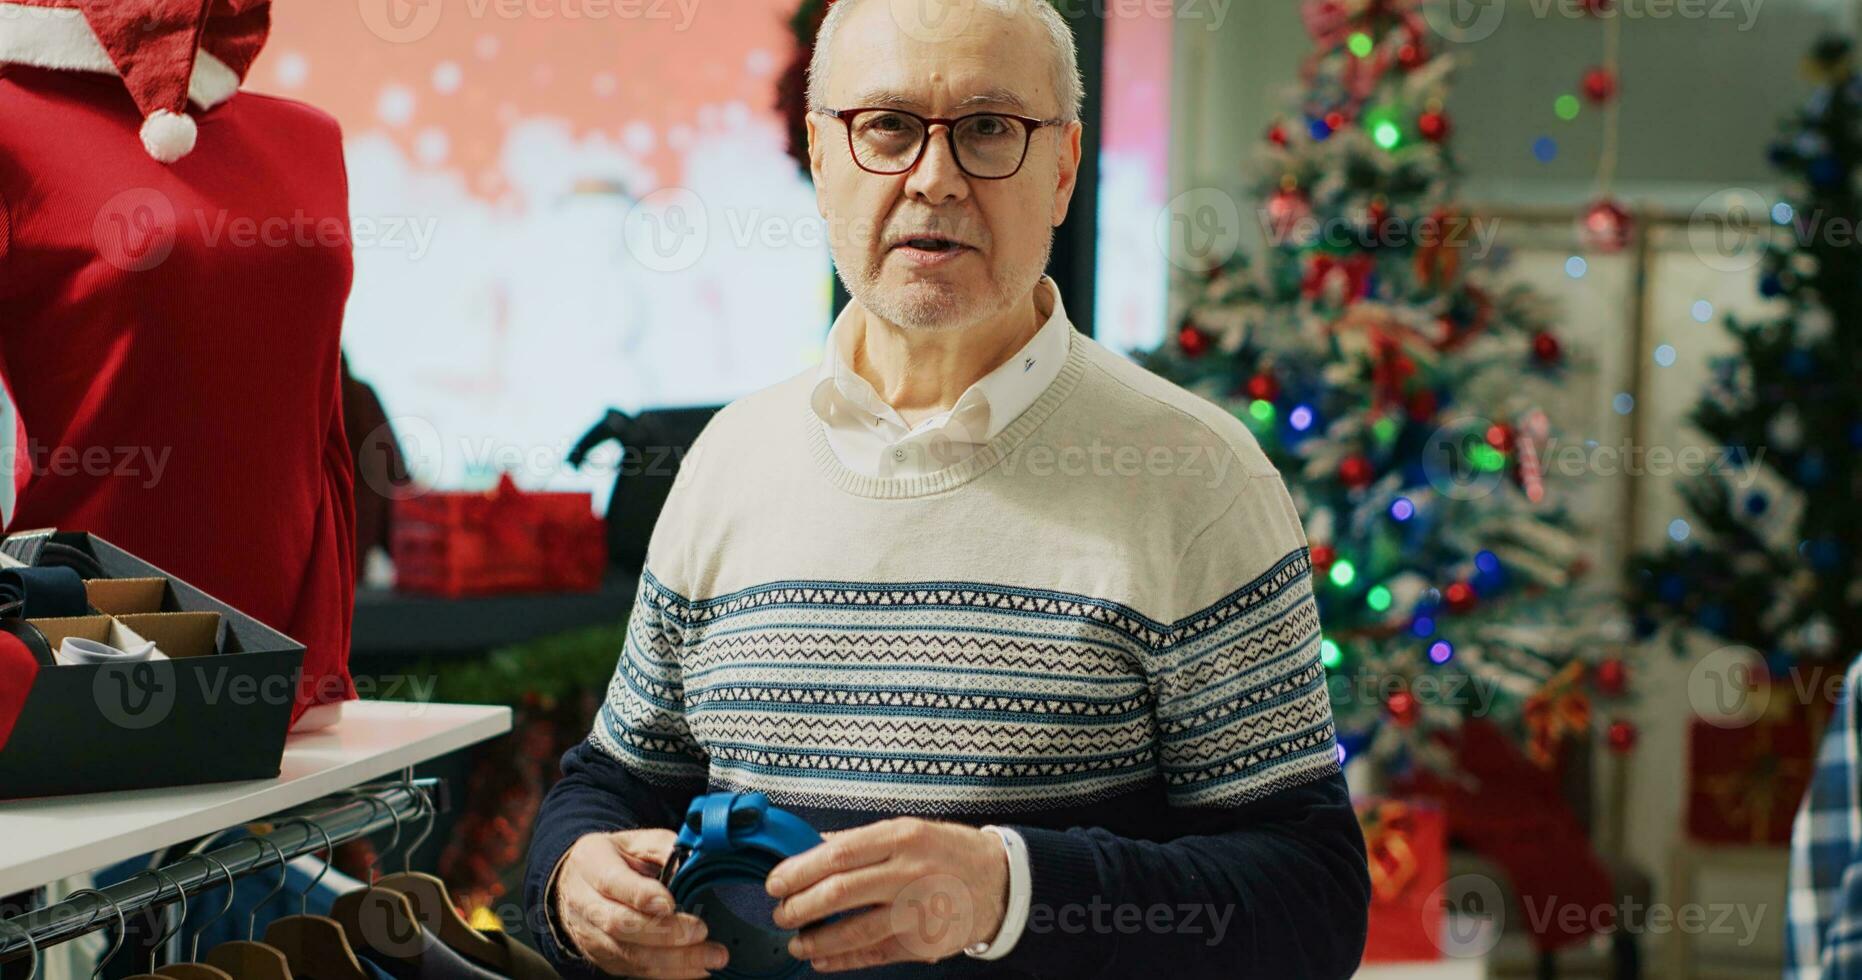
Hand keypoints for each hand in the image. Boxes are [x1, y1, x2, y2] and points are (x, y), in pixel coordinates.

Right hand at [554, 829, 729, 977]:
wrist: (580, 882)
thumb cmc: (619, 857)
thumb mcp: (639, 840)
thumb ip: (664, 848)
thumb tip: (694, 862)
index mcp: (591, 862)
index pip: (612, 882)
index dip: (641, 895)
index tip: (671, 904)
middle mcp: (583, 901)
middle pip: (620, 924)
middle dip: (665, 933)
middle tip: (701, 932)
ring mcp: (590, 934)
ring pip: (629, 954)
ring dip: (673, 960)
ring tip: (711, 958)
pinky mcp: (602, 957)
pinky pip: (634, 970)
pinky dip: (668, 973)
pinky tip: (696, 969)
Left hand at [764, 818, 1008, 972]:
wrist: (999, 883)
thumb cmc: (947, 851)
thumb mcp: (908, 829)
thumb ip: (860, 840)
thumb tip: (811, 848)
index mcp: (902, 837)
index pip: (838, 854)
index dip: (799, 870)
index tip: (775, 882)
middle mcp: (909, 873)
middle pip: (840, 892)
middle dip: (799, 906)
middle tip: (780, 913)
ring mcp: (917, 912)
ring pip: (853, 930)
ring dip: (815, 939)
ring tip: (796, 942)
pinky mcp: (923, 943)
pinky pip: (873, 954)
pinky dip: (842, 960)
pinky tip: (822, 960)